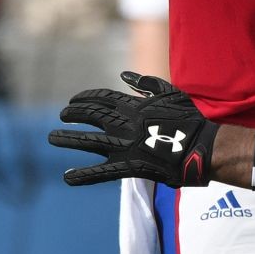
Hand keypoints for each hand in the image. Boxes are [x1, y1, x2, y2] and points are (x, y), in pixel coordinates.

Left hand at [48, 72, 219, 186]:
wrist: (202, 147)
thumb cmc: (190, 120)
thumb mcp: (171, 93)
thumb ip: (146, 84)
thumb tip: (125, 76)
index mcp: (133, 105)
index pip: (101, 98)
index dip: (84, 98)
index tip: (73, 101)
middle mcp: (124, 124)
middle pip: (89, 116)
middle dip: (72, 114)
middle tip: (62, 116)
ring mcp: (124, 145)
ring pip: (87, 141)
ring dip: (67, 138)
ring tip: (52, 137)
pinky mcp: (129, 166)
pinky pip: (101, 172)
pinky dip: (83, 175)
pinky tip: (67, 177)